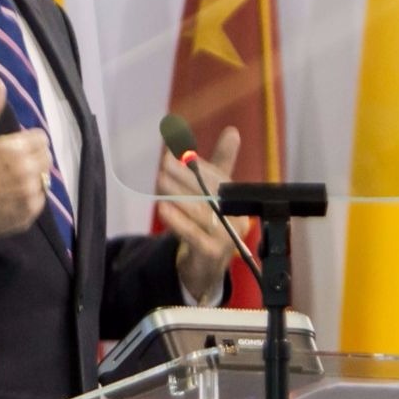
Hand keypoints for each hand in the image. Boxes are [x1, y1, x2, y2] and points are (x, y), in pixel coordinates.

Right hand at [0, 80, 52, 242]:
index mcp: (15, 150)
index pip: (41, 138)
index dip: (27, 141)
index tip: (11, 149)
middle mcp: (27, 172)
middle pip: (46, 157)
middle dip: (31, 157)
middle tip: (10, 165)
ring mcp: (30, 195)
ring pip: (45, 178)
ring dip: (32, 177)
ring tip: (10, 182)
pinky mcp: (30, 214)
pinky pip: (40, 199)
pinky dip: (30, 197)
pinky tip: (11, 196)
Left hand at [157, 125, 243, 302]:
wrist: (205, 268)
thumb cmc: (208, 225)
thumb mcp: (213, 195)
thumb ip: (216, 166)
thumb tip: (232, 131)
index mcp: (238, 202)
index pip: (220, 179)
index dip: (198, 164)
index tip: (177, 151)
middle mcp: (237, 219)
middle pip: (210, 194)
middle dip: (186, 176)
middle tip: (165, 161)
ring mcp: (226, 238)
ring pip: (200, 213)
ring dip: (178, 194)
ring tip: (160, 180)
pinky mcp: (211, 253)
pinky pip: (193, 235)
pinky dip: (177, 220)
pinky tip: (162, 206)